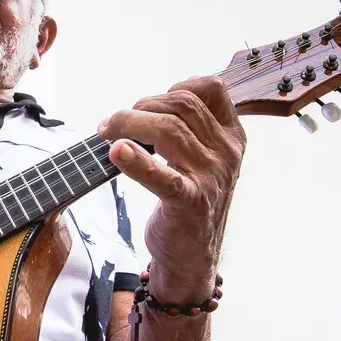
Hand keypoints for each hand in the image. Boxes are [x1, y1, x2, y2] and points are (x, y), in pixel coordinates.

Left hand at [98, 77, 245, 299]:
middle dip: (141, 106)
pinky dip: (137, 162)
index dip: (176, 87)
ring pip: (168, 130)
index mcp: (232, 137)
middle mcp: (227, 154)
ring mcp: (211, 178)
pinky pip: (162, 176)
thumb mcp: (202, 157)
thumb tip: (146, 103)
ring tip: (107, 133)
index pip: (212, 88)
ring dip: (128, 124)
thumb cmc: (190, 198)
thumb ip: (187, 127)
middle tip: (114, 122)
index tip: (150, 104)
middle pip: (182, 105)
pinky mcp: (189, 203)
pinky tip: (117, 153)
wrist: (191, 253)